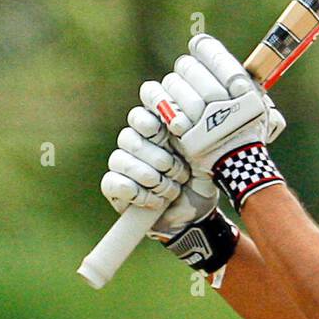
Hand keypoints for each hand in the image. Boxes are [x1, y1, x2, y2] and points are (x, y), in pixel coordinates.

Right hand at [100, 105, 238, 274]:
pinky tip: (156, 201)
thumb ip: (193, 133)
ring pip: (120, 159)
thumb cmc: (202, 176)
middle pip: (129, 136)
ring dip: (150, 178)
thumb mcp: (205, 153)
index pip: (144, 104)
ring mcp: (122, 162)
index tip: (174, 129)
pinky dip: (137, 193)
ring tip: (173, 190)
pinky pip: (112, 182)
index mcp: (158, 124)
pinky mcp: (114, 186)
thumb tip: (179, 123)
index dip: (151, 115)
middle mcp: (136, 139)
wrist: (198, 214)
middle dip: (160, 159)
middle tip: (182, 173)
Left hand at [141, 34, 286, 209]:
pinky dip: (164, 106)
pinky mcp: (186, 133)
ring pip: (173, 84)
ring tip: (180, 96)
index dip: (203, 48)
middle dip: (187, 70)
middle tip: (188, 75)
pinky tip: (170, 110)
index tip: (198, 47)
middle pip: (188, 67)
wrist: (240, 163)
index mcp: (242, 87)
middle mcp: (223, 99)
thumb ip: (240, 77)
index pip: (213, 53)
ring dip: (174, 88)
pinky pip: (164, 108)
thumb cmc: (248, 127)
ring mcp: (203, 116)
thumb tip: (207, 47)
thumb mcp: (258, 100)